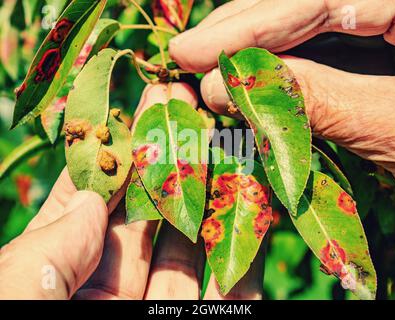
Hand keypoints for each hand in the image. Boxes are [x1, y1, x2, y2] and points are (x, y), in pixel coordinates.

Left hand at [0, 84, 263, 299]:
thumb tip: (88, 197)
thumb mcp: (19, 297)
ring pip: (193, 245)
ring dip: (213, 191)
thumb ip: (44, 254)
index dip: (113, 157)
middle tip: (183, 104)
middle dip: (167, 158)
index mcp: (58, 284)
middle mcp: (112, 293)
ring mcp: (162, 310)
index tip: (136, 111)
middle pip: (147, 216)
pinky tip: (257, 202)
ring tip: (226, 137)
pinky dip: (249, 248)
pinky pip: (235, 291)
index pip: (87, 209)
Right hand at [169, 0, 394, 180]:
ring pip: (308, 19)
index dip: (247, 26)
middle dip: (242, 30)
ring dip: (256, 47)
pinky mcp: (381, 39)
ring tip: (211, 69)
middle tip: (189, 57)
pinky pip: (323, 41)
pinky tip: (252, 78)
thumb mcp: (386, 125)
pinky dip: (283, 62)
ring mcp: (385, 17)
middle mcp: (390, 1)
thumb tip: (222, 87)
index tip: (191, 53)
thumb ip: (305, 98)